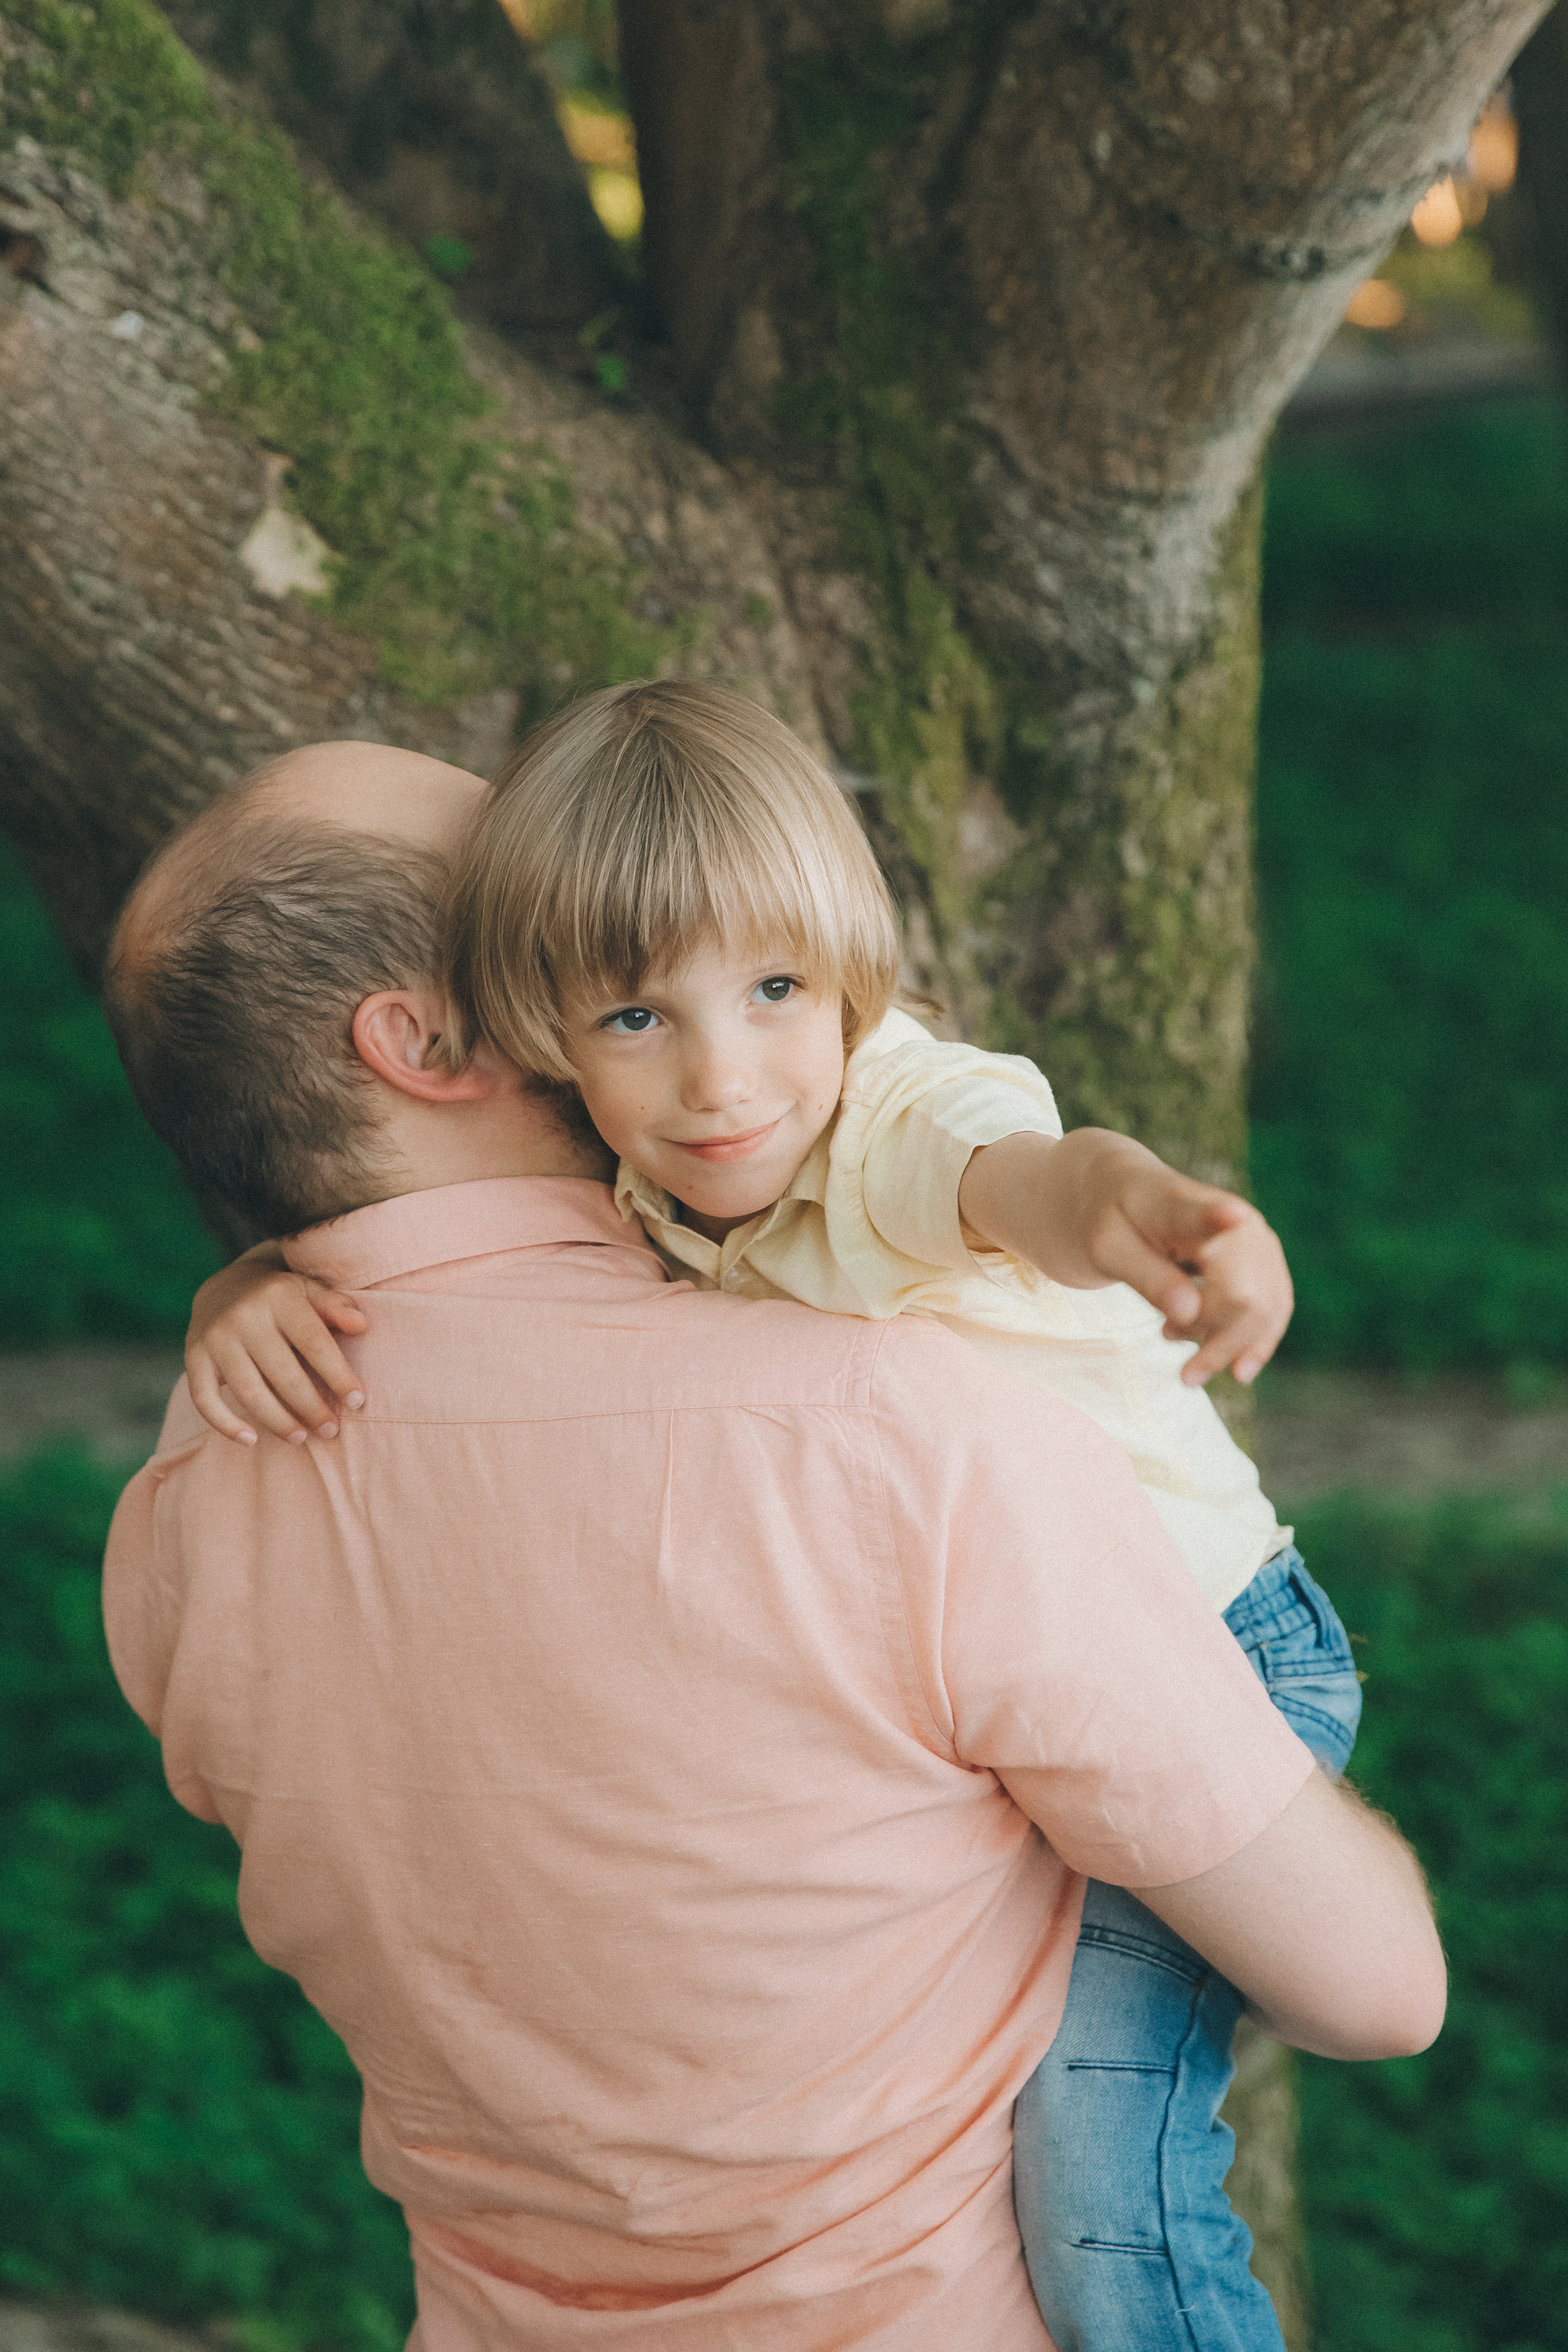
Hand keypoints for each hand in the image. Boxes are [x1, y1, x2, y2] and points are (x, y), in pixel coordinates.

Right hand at [185, 1243, 369, 1443]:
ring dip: (277, 1421)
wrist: (223, 1286)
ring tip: (301, 1438)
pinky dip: (224, 1423)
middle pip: (283, 1373)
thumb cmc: (280, 1297)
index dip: (338, 1376)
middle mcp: (244, 1316)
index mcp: (279, 1296)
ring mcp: (215, 1337)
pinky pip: (204, 1398)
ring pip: (249, 1391)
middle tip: (331, 1430)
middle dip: (310, 1407)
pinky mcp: (193, 1356)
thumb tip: (361, 1325)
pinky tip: (250, 1439)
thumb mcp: (309, 1289)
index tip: (357, 1402)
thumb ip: (336, 1305)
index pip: (314, 1343)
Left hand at [1077, 1152, 1292, 1385]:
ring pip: (1266, 1306)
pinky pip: (1273, 1308)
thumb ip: (1147, 1278)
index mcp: (1183, 1205)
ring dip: (1233, 1347)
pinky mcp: (1265, 1262)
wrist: (1131, 1197)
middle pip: (1246, 1289)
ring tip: (1190, 1373)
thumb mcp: (1108, 1250)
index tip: (1232, 1216)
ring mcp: (1256, 1240)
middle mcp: (1234, 1218)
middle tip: (1184, 1378)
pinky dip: (1253, 1341)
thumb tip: (1188, 1314)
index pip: (1206, 1211)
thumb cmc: (1113, 1222)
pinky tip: (1232, 1366)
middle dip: (1220, 1340)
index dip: (1220, 1216)